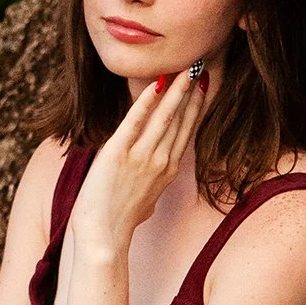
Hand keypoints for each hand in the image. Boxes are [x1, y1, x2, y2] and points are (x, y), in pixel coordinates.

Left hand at [71, 68, 208, 258]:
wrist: (103, 237)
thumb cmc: (120, 222)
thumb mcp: (146, 202)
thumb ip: (152, 186)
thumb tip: (152, 183)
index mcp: (168, 170)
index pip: (186, 130)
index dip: (195, 106)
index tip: (202, 87)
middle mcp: (160, 161)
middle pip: (180, 120)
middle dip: (191, 92)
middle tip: (200, 68)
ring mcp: (141, 157)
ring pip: (165, 117)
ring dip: (177, 91)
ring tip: (187, 70)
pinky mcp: (118, 154)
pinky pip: (136, 122)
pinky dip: (146, 101)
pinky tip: (156, 84)